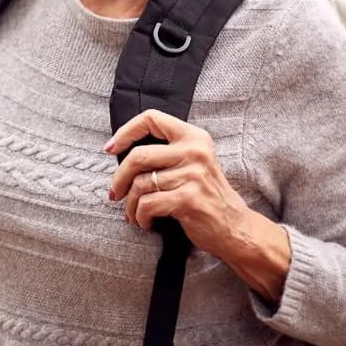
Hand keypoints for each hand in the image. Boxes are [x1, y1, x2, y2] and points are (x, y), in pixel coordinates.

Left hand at [106, 109, 254, 257]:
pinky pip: (147, 204)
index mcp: (194, 137)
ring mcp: (192, 175)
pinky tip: (145, 222)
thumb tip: (121, 153)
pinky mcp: (188, 199)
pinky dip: (140, 216)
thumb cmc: (206, 195)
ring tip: (132, 213)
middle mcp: (194, 151)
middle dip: (119, 178)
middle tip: (114, 193)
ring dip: (130, 204)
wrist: (235, 227)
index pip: (151, 119)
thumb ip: (167, 152)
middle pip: (138, 156)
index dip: (125, 132)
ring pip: (140, 184)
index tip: (111, 149)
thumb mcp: (193, 162)